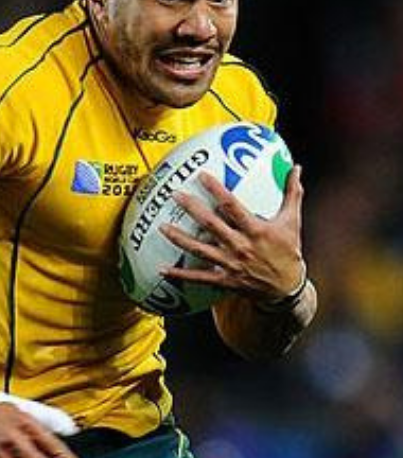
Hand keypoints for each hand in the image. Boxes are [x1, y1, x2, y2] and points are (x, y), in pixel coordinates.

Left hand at [159, 166, 304, 299]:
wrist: (286, 289)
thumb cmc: (288, 252)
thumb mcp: (292, 222)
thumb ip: (292, 193)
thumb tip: (297, 167)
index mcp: (256, 230)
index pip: (232, 206)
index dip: (216, 190)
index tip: (201, 175)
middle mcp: (240, 246)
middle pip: (210, 224)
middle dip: (191, 208)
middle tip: (174, 194)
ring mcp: (230, 264)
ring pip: (199, 250)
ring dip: (179, 238)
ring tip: (161, 227)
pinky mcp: (224, 280)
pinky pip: (198, 277)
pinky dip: (179, 274)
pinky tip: (161, 268)